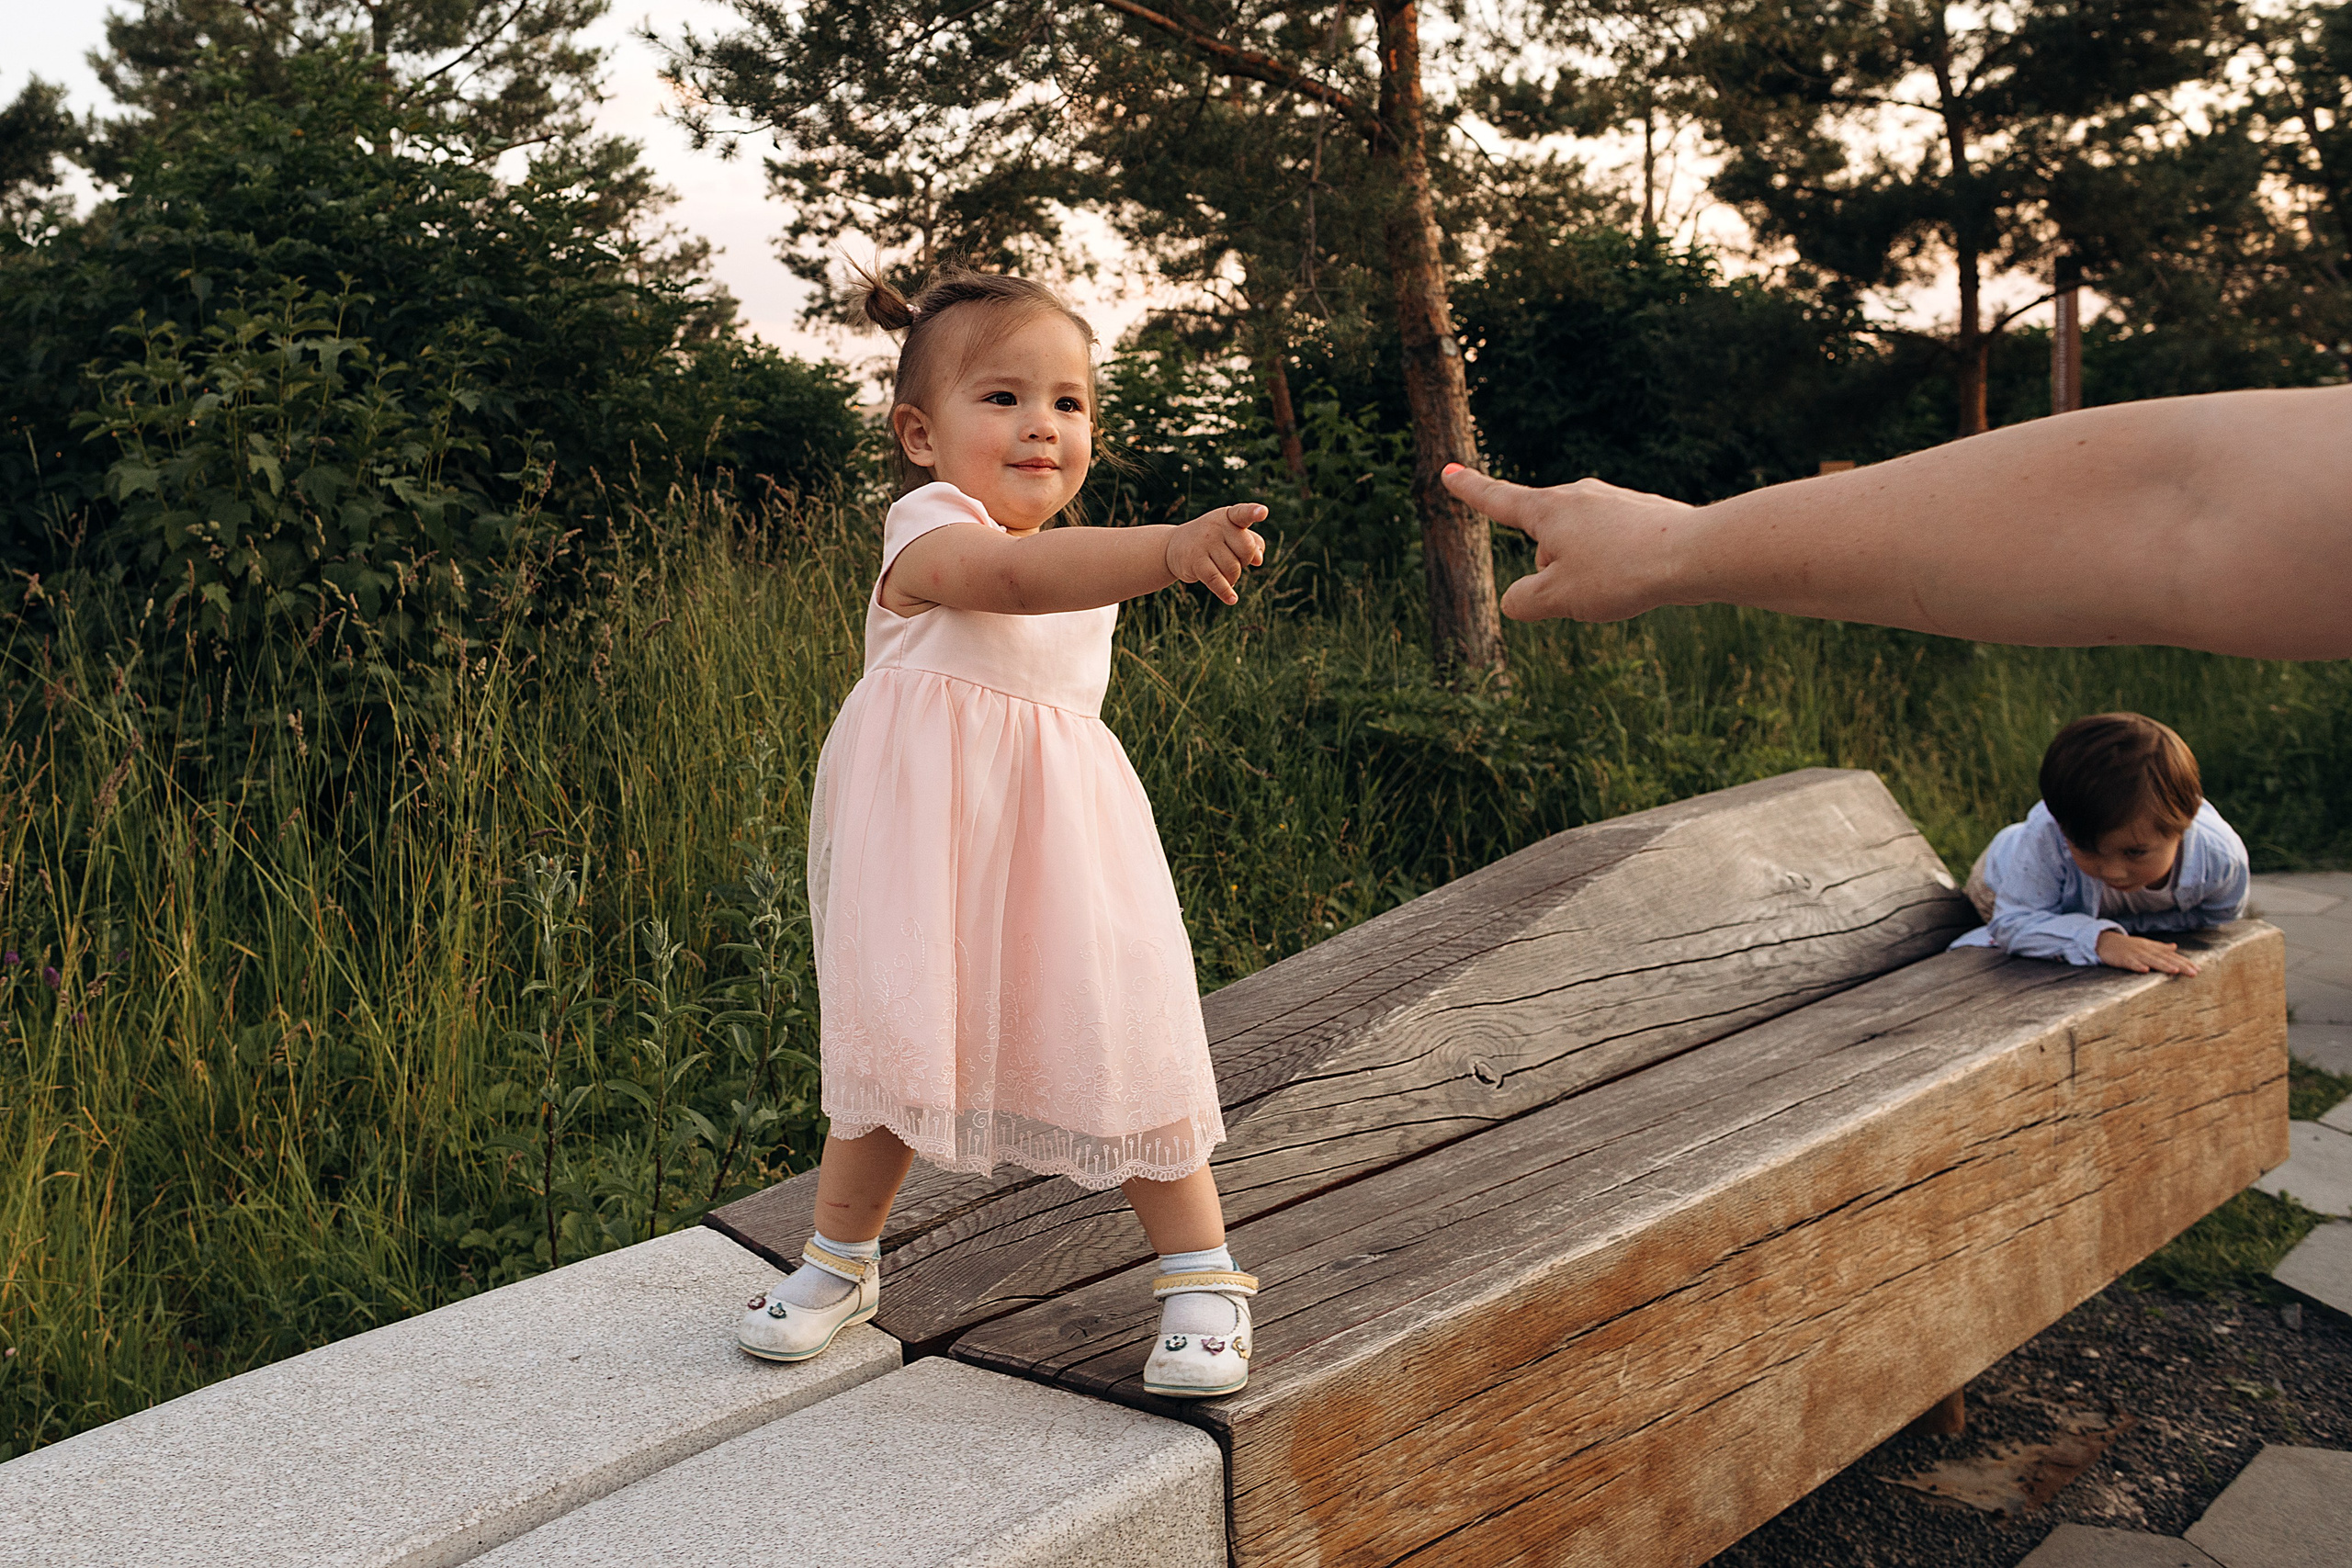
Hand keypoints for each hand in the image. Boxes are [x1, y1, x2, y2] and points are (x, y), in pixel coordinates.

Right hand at [1166, 502, 1267, 604]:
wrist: (1174, 547)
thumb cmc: (1211, 540)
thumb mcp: (1231, 535)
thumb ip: (1252, 542)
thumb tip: (1259, 559)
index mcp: (1228, 517)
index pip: (1243, 514)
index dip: (1254, 512)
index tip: (1263, 512)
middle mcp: (1216, 526)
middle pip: (1246, 550)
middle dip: (1245, 561)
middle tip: (1232, 560)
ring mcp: (1204, 543)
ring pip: (1233, 569)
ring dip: (1233, 577)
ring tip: (1223, 573)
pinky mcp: (1196, 562)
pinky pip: (1217, 581)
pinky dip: (1226, 592)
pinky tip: (1232, 600)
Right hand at [1442, 465, 1692, 622]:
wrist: (1694, 554)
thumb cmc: (1619, 573)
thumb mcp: (1556, 598)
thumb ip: (1523, 602)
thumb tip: (1517, 600)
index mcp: (1548, 510)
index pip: (1497, 500)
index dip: (1469, 490)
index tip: (1447, 471)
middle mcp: (1579, 495)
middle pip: (1546, 541)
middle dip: (1554, 570)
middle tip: (1586, 591)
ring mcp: (1614, 501)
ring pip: (1582, 547)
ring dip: (1590, 571)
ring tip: (1622, 584)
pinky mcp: (1645, 513)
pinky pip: (1616, 546)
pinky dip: (1620, 566)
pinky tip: (1646, 576)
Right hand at [2096, 930, 2199, 975]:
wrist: (2104, 941)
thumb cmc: (2127, 945)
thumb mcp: (2145, 945)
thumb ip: (2160, 947)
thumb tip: (2175, 947)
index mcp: (2153, 948)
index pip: (2172, 956)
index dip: (2185, 962)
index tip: (2198, 970)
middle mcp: (2146, 950)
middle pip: (2165, 959)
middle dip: (2180, 966)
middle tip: (2193, 973)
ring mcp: (2135, 954)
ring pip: (2151, 960)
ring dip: (2163, 965)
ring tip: (2175, 971)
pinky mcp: (2122, 959)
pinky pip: (2131, 963)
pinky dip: (2137, 966)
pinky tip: (2145, 970)